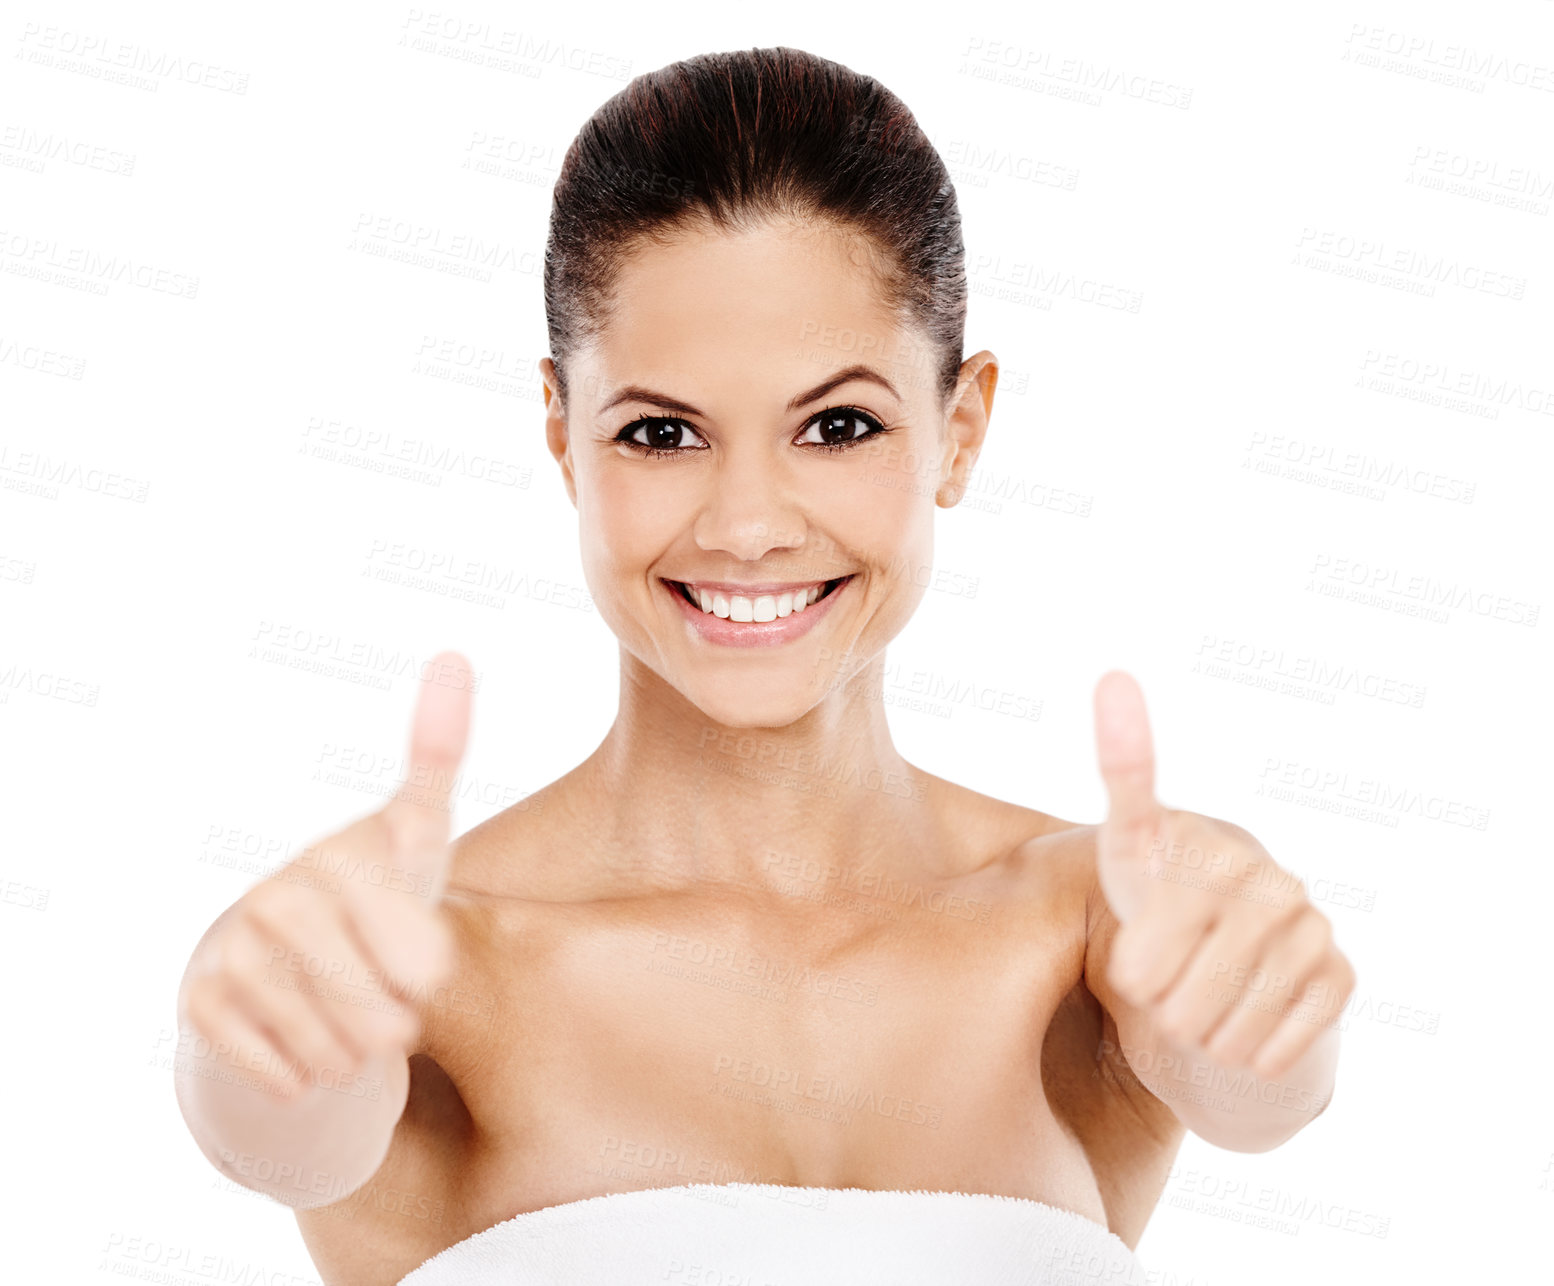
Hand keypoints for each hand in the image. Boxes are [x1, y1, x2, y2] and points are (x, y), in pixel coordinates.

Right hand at [181, 651, 473, 1101]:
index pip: (419, 956)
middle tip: (388, 994)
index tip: (419, 956)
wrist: (292, 952)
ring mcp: (236, 945)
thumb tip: (454, 654)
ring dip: (354, 1051)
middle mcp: (283, 892)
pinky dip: (306, 1072)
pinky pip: (286, 1074)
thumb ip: (441, 751)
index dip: (427, 971)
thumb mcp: (421, 829)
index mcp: (347, 853)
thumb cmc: (377, 889)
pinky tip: (302, 1035)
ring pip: (335, 1052)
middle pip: (382, 1014)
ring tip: (348, 1012)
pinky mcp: (202, 1000)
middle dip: (398, 1019)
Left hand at [1092, 671, 1354, 1080]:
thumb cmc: (1157, 902)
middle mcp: (1267, 881)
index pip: (1139, 952)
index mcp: (1206, 850)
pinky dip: (1245, 1053)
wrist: (1226, 976)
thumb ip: (1123, 769)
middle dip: (1157, 1004)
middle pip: (1170, 997)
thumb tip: (1115, 674)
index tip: (1132, 936)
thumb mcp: (1126, 846)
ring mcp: (1310, 927)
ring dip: (1197, 1033)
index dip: (1131, 972)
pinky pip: (1266, 1050)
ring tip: (1202, 997)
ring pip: (1215, 1031)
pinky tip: (1245, 1020)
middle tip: (1169, 976)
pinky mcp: (1341, 978)